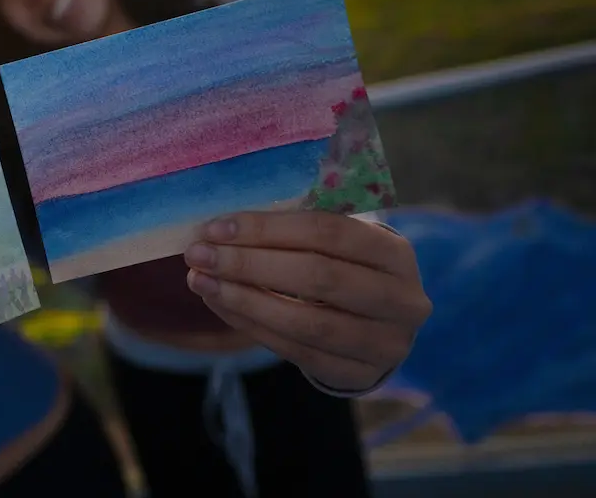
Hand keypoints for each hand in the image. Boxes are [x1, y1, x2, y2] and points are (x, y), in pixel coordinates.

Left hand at [183, 211, 430, 392]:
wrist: (378, 326)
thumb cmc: (346, 268)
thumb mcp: (337, 244)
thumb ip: (293, 232)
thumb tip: (222, 227)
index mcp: (396, 253)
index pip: (328, 232)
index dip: (268, 229)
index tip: (217, 227)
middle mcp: (401, 300)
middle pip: (318, 277)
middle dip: (249, 264)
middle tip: (199, 254)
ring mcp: (384, 343)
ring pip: (305, 322)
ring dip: (244, 299)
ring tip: (201, 281)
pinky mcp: (357, 374)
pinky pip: (295, 350)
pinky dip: (251, 325)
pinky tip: (221, 305)